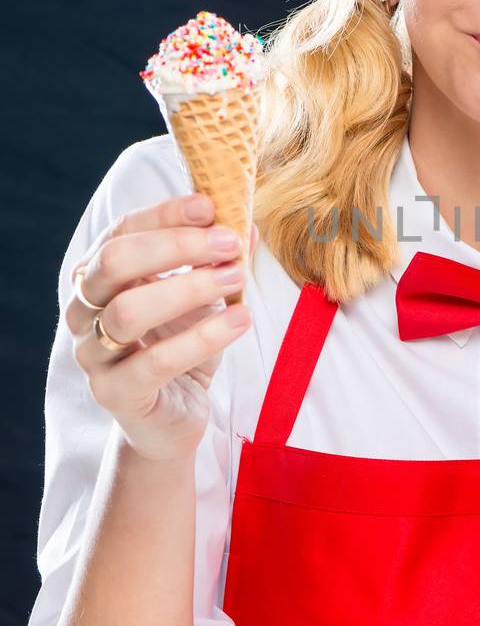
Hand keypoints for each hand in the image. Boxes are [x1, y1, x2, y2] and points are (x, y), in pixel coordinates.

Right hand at [66, 194, 257, 462]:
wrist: (171, 419)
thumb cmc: (181, 347)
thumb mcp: (202, 298)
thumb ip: (217, 261)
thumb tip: (249, 227)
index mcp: (99, 277)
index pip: (122, 230)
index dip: (165, 214)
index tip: (210, 206)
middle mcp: (85, 310)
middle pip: (115, 261)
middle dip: (176, 246)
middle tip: (228, 244)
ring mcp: (93, 354)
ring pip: (128, 311)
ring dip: (189, 288)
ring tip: (237, 278)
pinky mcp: (115, 393)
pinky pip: (156, 361)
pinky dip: (203, 337)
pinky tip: (240, 320)